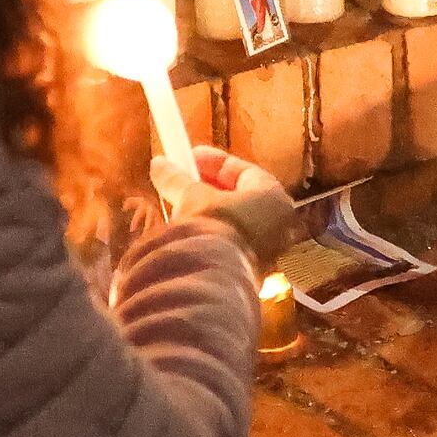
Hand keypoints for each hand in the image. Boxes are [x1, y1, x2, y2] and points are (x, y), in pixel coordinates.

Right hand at [152, 144, 298, 262]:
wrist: (213, 279)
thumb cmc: (212, 228)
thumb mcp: (192, 198)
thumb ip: (177, 179)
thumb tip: (159, 163)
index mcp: (272, 197)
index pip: (243, 171)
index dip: (213, 162)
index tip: (188, 157)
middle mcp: (278, 223)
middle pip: (240, 196)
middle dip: (208, 187)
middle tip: (181, 181)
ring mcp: (267, 250)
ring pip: (234, 222)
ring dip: (208, 211)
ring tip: (178, 205)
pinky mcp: (250, 271)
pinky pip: (231, 242)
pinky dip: (211, 233)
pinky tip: (188, 232)